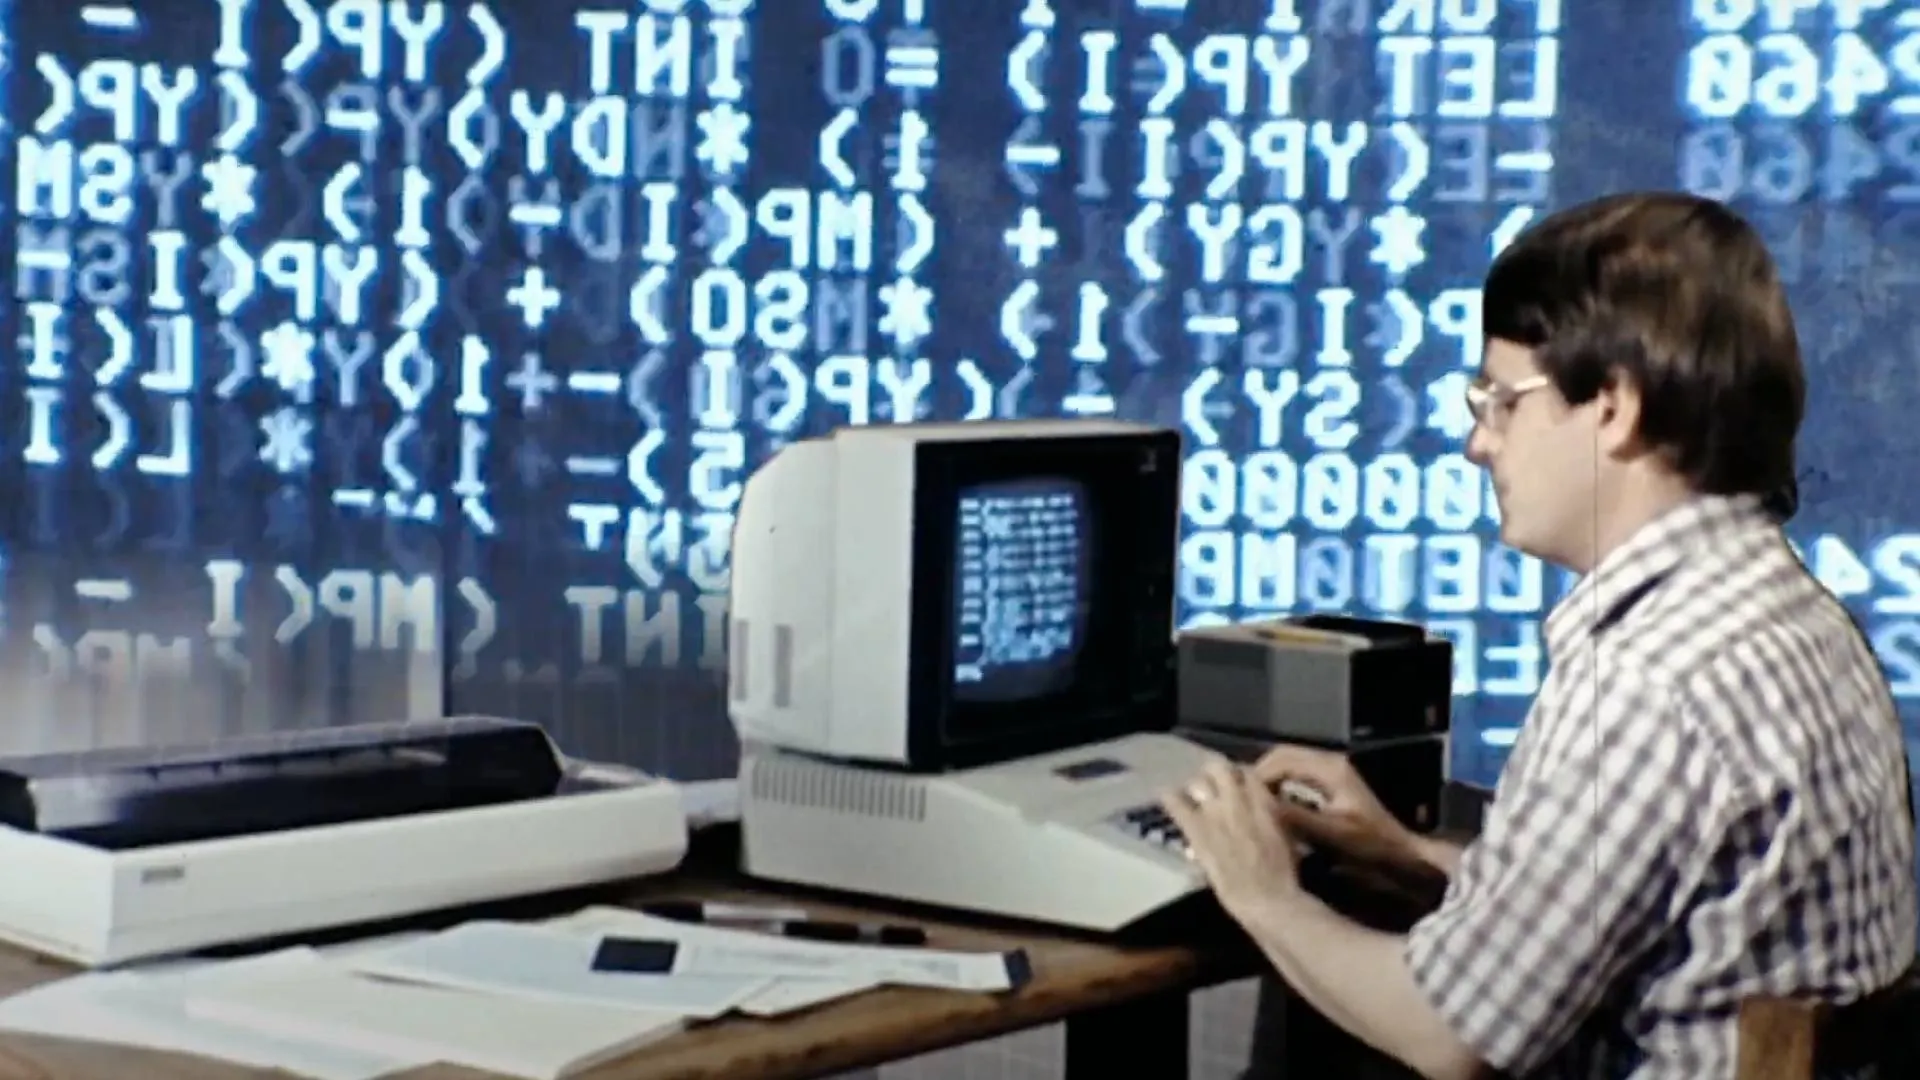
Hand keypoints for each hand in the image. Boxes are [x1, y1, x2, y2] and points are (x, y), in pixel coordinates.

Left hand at [1161, 760, 1302, 919]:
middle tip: (1212, 787)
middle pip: (1218, 767)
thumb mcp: (1284, 832)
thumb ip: (1268, 811)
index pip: (1245, 771)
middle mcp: (1237, 798)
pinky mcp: (1196, 829)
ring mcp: (1214, 812)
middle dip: (1214, 774)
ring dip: (1195, 789)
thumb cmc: (1281, 871)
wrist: (1264, 896)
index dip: (1237, 777)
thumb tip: (1258, 804)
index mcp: (1262, 799)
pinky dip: (1170, 798)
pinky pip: (1174, 802)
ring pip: (1197, 781)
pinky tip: (1167, 798)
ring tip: (1192, 798)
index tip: (1234, 785)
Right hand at [1250, 744, 1421, 873]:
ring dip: (1269, 780)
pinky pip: (1297, 774)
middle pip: (1282, 755)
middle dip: (1259, 774)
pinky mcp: (1331, 781)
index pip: (1281, 760)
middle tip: (1239, 798)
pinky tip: (1272, 806)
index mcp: (1329, 768)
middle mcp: (1329, 761)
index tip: (1238, 798)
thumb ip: (1295, 818)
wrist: (1399, 852)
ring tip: (1251, 803)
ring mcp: (1331, 769)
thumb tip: (1258, 806)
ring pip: (1288, 763)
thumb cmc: (1369, 844)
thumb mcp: (1330, 834)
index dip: (1257, 777)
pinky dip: (1281, 785)